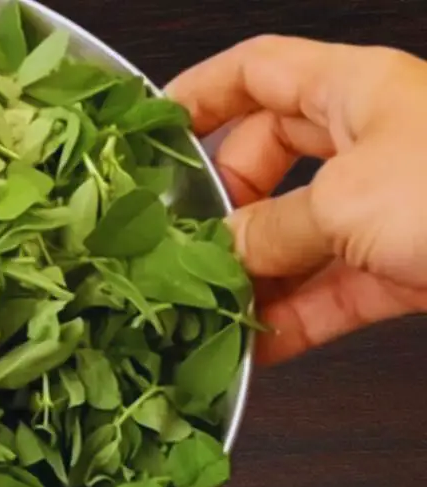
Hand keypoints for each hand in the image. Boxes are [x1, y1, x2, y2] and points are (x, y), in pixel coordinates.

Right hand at [166, 35, 426, 364]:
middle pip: (267, 163)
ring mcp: (388, 206)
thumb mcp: (344, 204)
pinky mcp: (407, 266)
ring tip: (208, 308)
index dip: (199, 95)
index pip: (257, 72)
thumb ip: (269, 230)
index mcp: (354, 91)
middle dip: (223, 208)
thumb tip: (221, 252)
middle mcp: (369, 142)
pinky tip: (255, 346)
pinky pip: (331, 290)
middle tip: (186, 245)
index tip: (152, 133)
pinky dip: (293, 319)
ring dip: (253, 276)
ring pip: (297, 236)